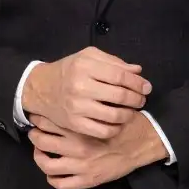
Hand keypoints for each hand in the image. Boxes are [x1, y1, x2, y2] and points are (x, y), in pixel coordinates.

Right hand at [22, 47, 150, 139]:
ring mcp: (77, 107)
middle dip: (136, 98)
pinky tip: (118, 123)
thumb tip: (137, 71)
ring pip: (114, 115)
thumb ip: (113, 62)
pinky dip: (116, 128)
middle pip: (119, 95)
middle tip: (141, 100)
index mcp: (85, 66)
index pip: (120, 76)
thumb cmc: (69, 70)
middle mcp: (80, 86)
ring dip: (129, 114)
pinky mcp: (75, 123)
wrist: (41, 89)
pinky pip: (103, 130)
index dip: (137, 83)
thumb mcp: (88, 57)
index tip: (146, 87)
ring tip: (131, 111)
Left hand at [27, 108, 166, 188]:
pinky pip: (62, 184)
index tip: (37, 116)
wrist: (144, 143)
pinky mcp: (87, 180)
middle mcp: (77, 147)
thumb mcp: (107, 106)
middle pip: (42, 141)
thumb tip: (76, 90)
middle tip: (35, 133)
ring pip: (47, 165)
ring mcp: (81, 166)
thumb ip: (90, 101)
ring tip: (40, 152)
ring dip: (39, 158)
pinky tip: (53, 173)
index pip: (49, 122)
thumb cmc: (126, 123)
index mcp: (81, 127)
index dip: (39, 118)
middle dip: (35, 136)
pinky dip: (53, 179)